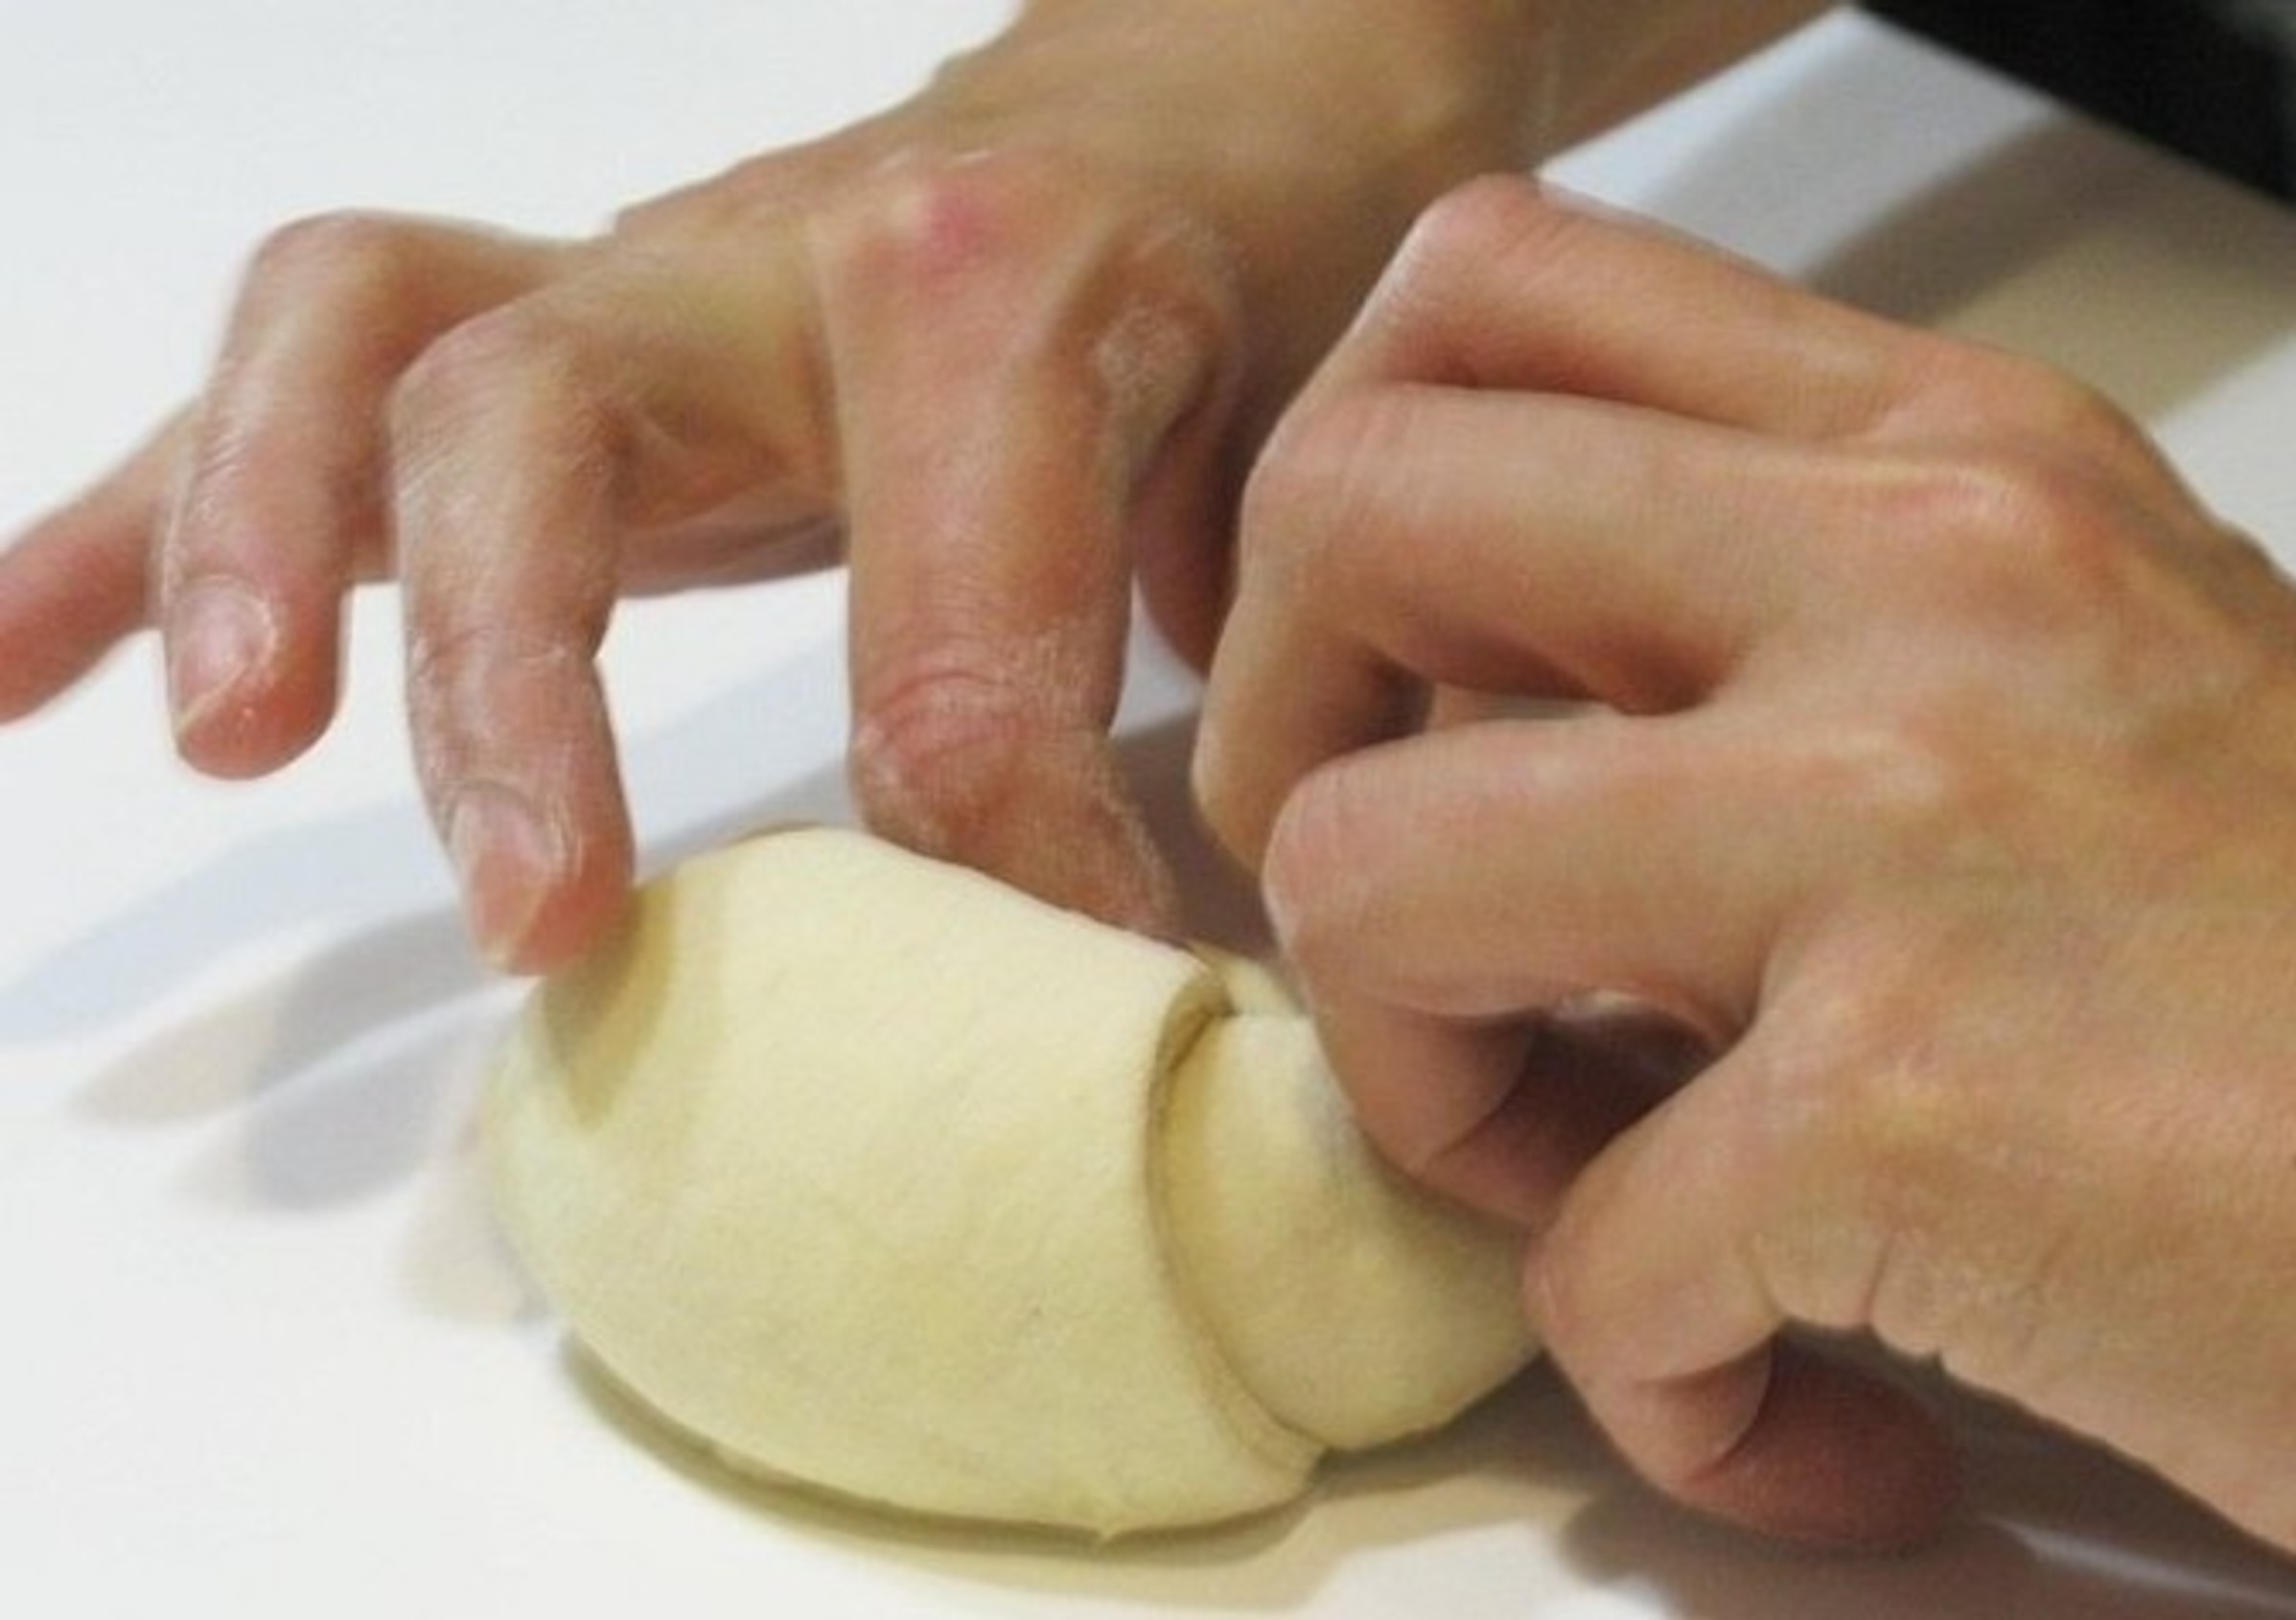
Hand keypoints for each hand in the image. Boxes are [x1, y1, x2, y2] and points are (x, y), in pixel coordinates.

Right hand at [0, 0, 1527, 969]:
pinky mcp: (553, 309)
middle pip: (541, 424)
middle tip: (537, 922)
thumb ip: (1208, 683)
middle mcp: (776, 255)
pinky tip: (17, 654)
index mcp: (1000, 296)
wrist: (1205, 92)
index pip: (947, 646)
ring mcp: (637, 273)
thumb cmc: (1259, 273)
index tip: (1067, 981)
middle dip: (516, 691)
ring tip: (214, 743)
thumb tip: (1135, 951)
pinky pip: (303, 376)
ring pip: (370, 346)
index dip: (1006, 861)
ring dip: (249, 540)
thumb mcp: (1290, 462)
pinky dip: (142, 511)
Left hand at [1198, 178, 2295, 1613]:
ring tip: (1603, 1192)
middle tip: (1426, 947)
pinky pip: (1589, 1268)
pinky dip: (1661, 1388)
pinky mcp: (1919, 1114)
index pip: (1487, 296)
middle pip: (1345, 513)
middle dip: (1289, 763)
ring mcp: (1907, 833)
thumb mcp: (2117, 664)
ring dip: (1423, 1089)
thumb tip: (1534, 748)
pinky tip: (1811, 1406)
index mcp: (1959, 459)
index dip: (1356, 519)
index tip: (1417, 708)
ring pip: (1364, 877)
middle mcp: (1921, 581)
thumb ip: (1823, 637)